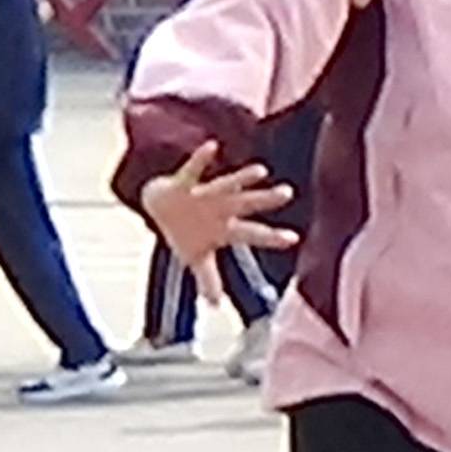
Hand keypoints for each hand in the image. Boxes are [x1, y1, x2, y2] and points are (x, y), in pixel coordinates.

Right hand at [139, 146, 296, 274]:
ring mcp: (205, 194)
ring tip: (260, 170)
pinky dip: (201, 158)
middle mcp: (221, 208)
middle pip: (247, 204)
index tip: (293, 238)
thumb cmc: (184, 228)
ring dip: (242, 178)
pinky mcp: (184, 182)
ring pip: (227, 184)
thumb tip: (213, 305)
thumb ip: (207, 278)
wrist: (157, 203)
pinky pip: (192, 168)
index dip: (271, 237)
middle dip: (265, 200)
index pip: (253, 234)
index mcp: (226, 228)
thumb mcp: (194, 257)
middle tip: (288, 193)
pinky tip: (212, 146)